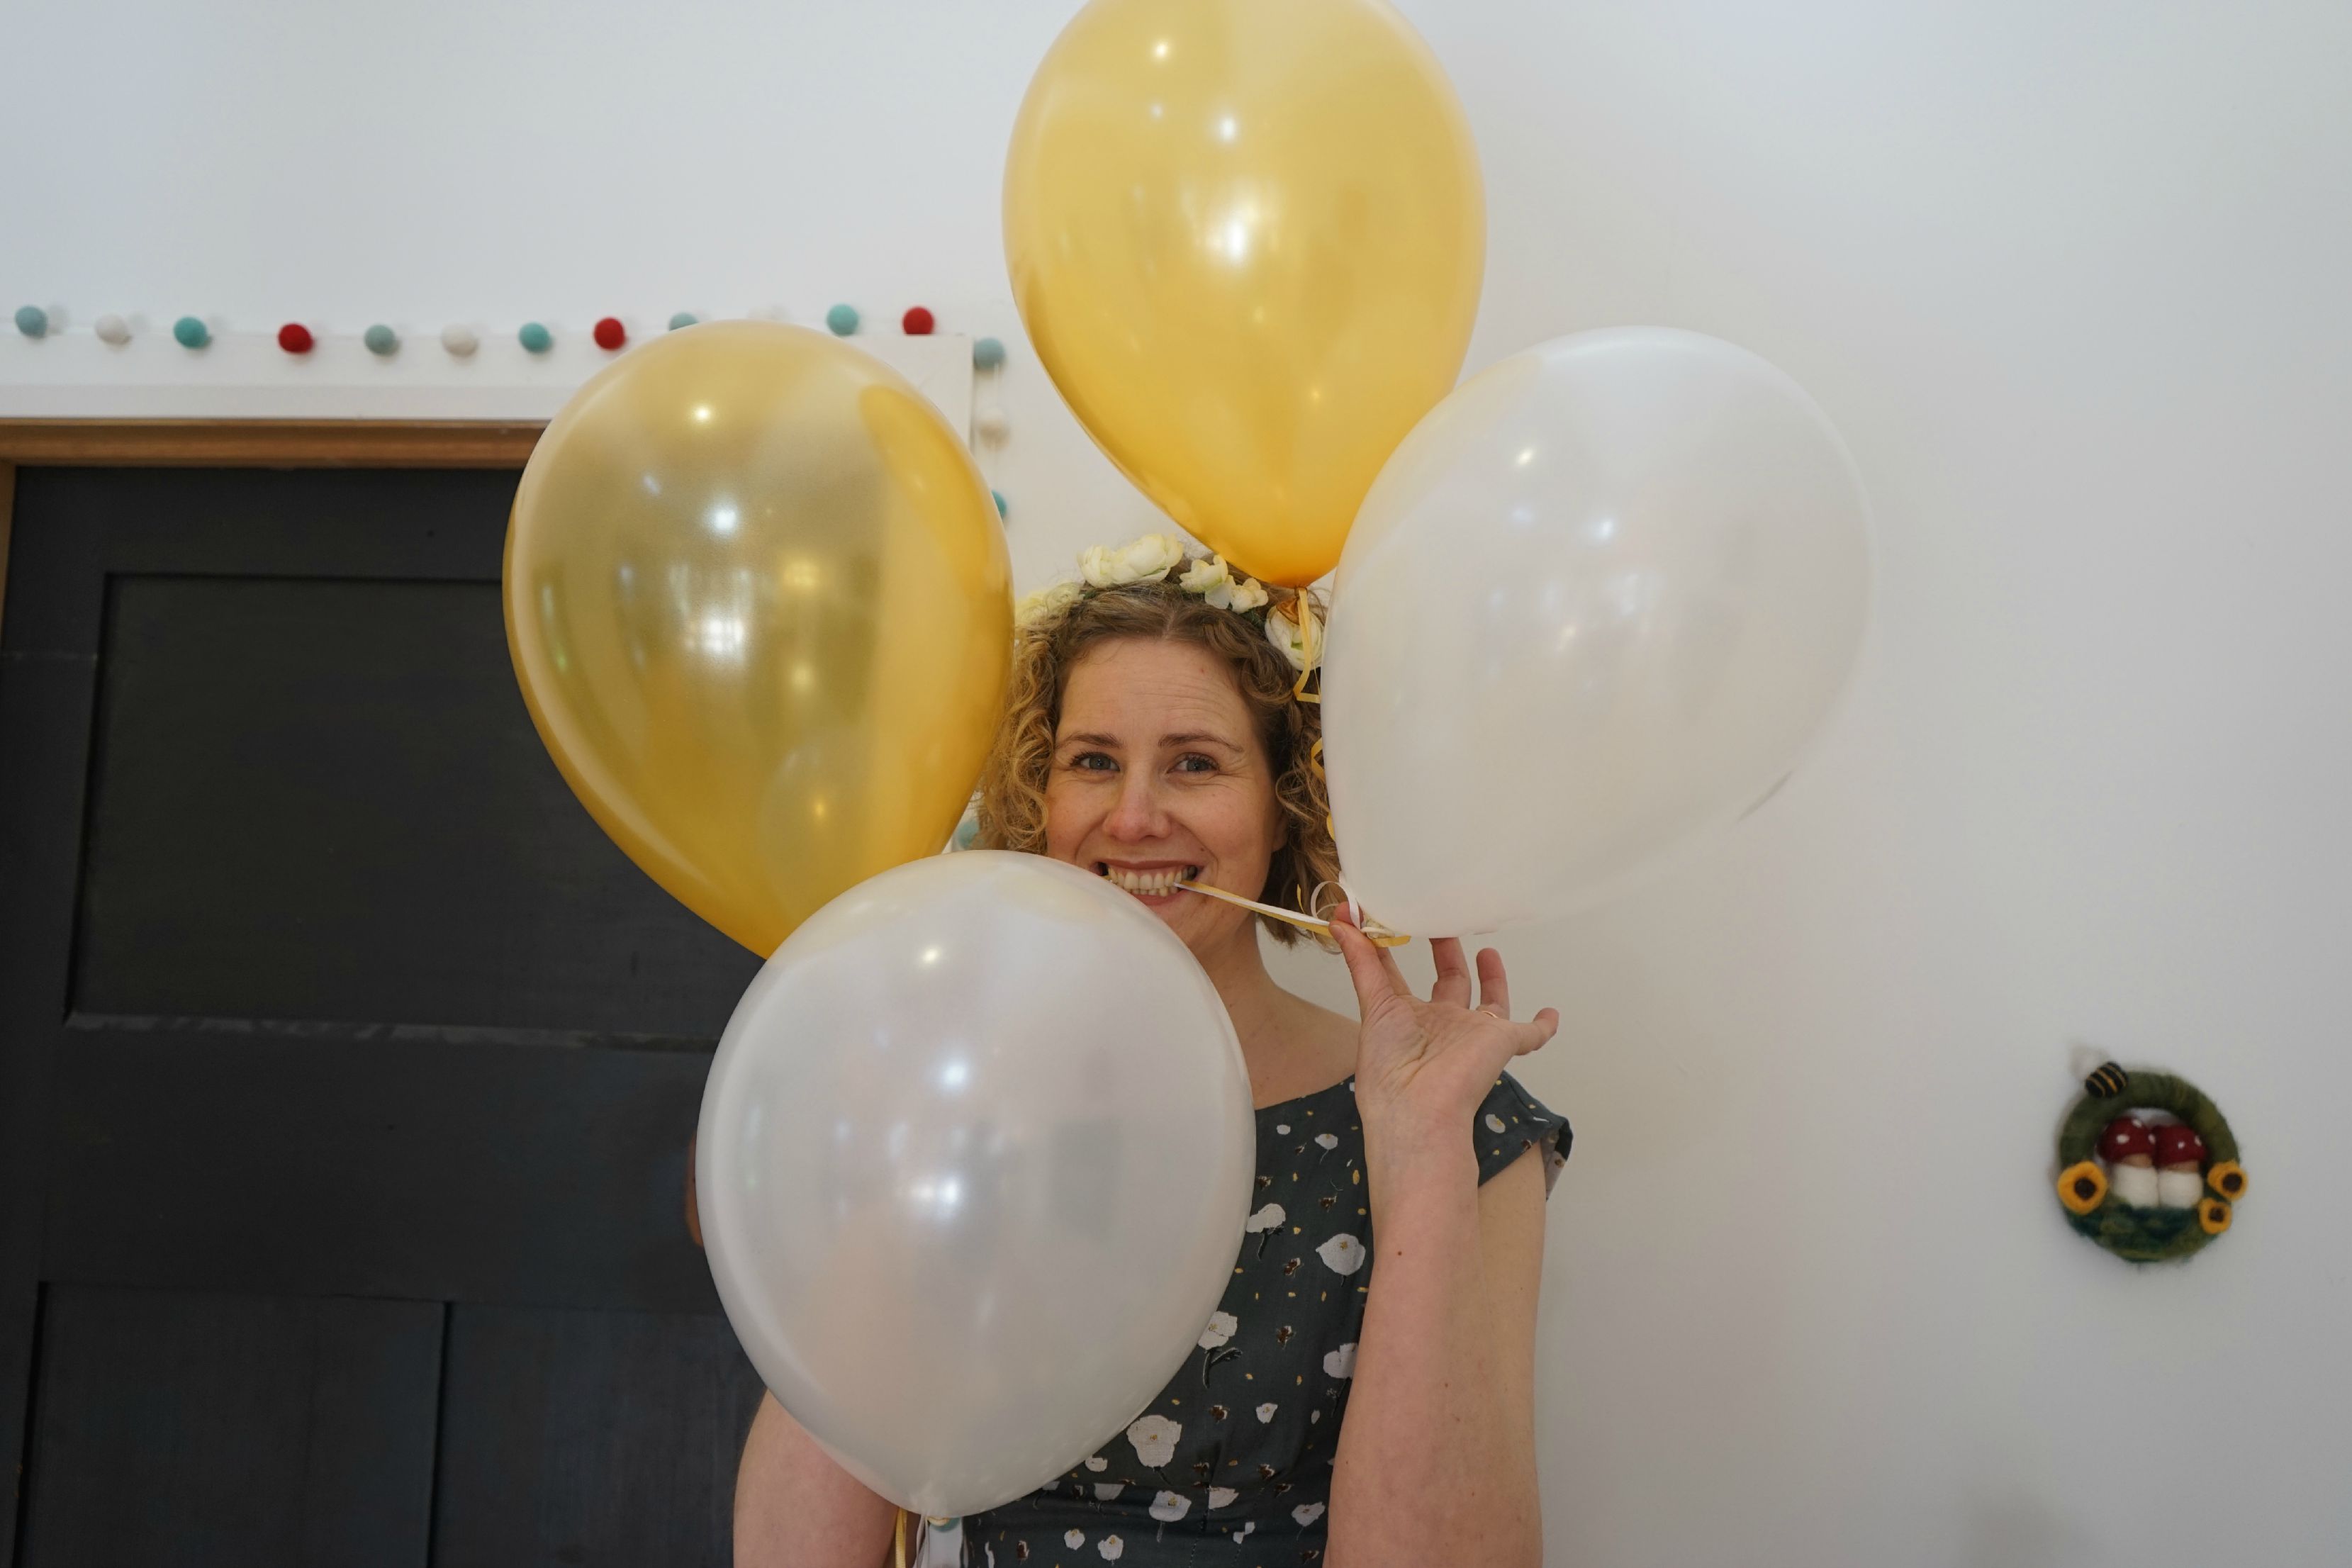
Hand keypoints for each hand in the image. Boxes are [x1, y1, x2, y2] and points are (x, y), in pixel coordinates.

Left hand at [1330, 908, 1558, 1141]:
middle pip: (1448, 984)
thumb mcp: (1372, 1005)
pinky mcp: (1502, 1043)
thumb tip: (1338, 918)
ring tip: (1487, 950)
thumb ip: (1360, 962)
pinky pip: (1529, 1035)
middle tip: (1441, 924)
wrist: (1420, 1110)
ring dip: (1492, 978)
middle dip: (1445, 954)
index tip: (1387, 920)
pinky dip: (1542, 1027)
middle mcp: (1440, 1024)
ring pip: (1489, 1003)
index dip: (1392, 951)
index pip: (1397, 977)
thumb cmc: (1390, 1068)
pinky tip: (1551, 1014)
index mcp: (1406, 1018)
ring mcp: (1473, 1034)